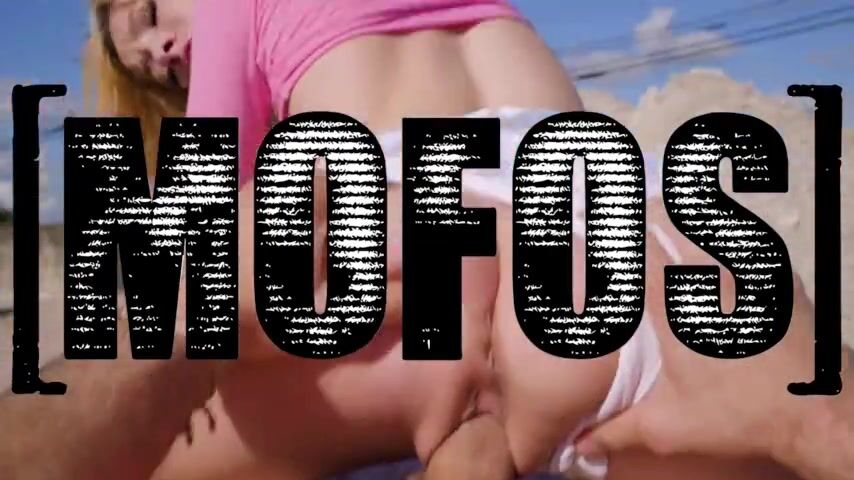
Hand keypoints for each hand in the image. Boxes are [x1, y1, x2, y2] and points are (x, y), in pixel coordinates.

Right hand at [575, 213, 817, 460]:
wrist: (815, 411)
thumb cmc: (740, 413)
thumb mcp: (667, 426)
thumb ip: (616, 431)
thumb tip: (580, 446)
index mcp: (673, 305)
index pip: (634, 249)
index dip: (610, 235)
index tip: (591, 228)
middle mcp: (707, 276)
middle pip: (667, 216)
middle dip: (642, 211)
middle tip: (627, 217)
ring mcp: (746, 270)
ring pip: (704, 219)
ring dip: (678, 216)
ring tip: (662, 214)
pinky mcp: (776, 275)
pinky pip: (741, 237)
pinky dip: (719, 234)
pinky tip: (713, 245)